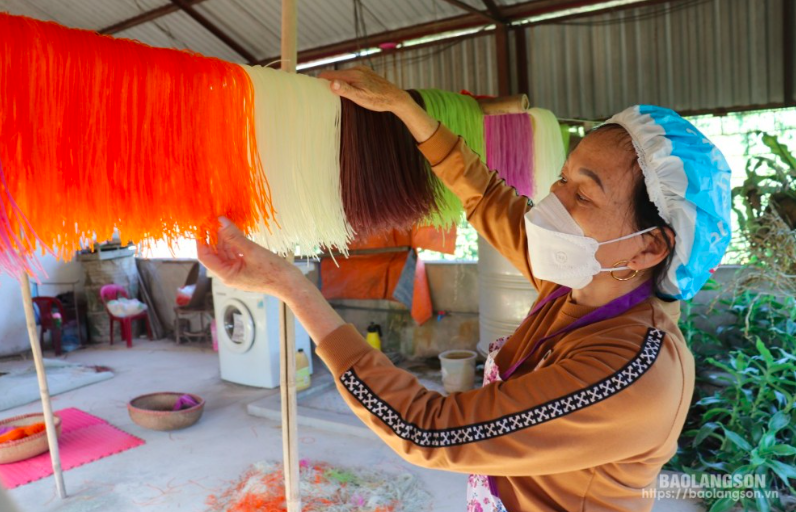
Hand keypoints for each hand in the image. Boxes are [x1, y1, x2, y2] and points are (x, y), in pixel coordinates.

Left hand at [196, 217, 303, 302]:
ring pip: (225, 252)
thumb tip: (220, 222)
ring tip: (224, 222)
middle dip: (213, 237)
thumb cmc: (274, 273)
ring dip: (224, 238)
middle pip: (215, 254)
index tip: (202, 225)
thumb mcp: (252, 251)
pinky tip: (235, 231)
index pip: (205, 257)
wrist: (291, 285)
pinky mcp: (246, 268)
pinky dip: (234, 243)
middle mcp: (229, 274)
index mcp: (227, 275)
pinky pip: (235, 254)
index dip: (201, 241)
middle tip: (213, 220)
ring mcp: (238, 272)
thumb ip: (234, 236)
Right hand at [319, 66, 439, 142]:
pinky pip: (351, 77)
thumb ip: (345, 90)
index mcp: (353, 74)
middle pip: (335, 74)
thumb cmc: (379, 100)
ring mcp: (362, 71)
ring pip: (343, 76)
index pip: (328, 74)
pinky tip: (347, 93)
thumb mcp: (360, 98)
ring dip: (337, 84)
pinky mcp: (366, 74)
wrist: (396, 98)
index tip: (312, 90)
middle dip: (327, 83)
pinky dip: (346, 84)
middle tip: (320, 96)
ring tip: (332, 96)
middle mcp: (356, 69)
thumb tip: (330, 83)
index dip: (319, 82)